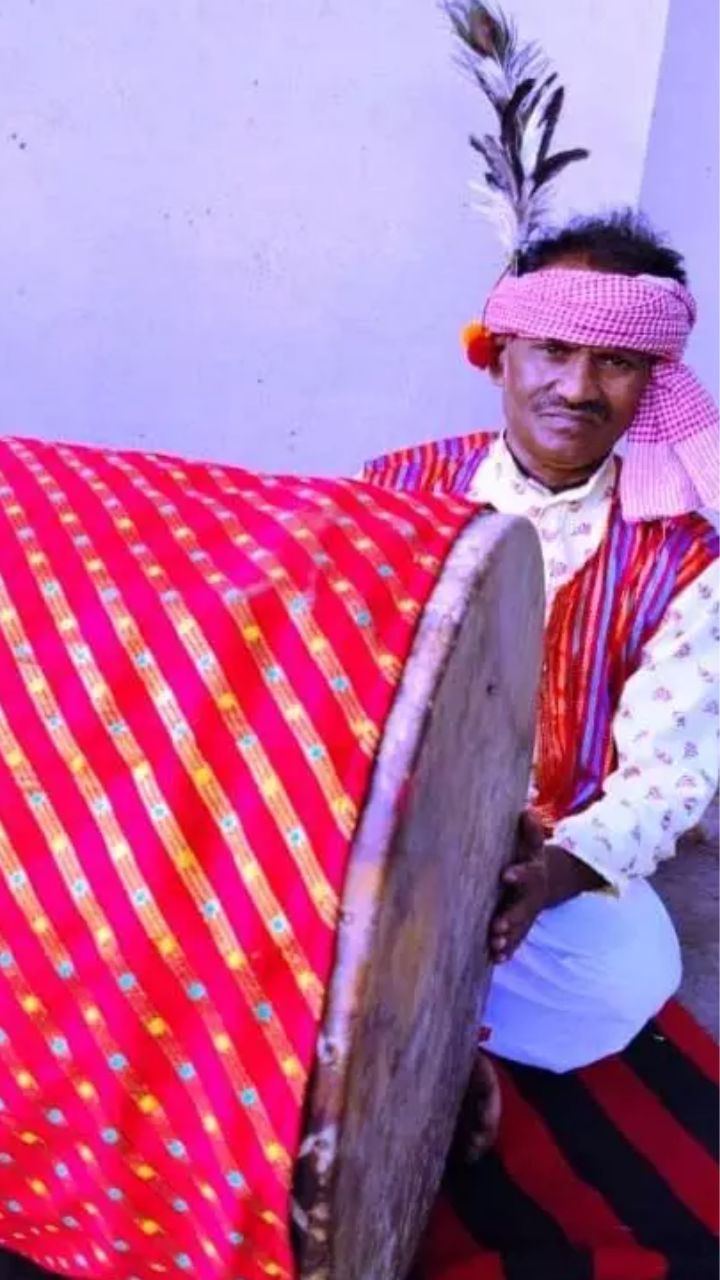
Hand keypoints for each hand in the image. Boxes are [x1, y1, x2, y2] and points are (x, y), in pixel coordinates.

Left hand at [489, 814, 603, 963]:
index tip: (505, 876)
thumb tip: (525, 811)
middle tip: (496, 927)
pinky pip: (516, 939)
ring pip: (519, 927)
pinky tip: (495, 960)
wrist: (551, 878)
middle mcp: (531, 895)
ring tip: (494, 947)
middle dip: (510, 918)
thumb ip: (530, 830)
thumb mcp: (532, 843)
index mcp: (532, 872)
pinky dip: (507, 950)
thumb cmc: (530, 856)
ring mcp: (528, 912)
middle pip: (522, 908)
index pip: (526, 872)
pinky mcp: (523, 924)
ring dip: (507, 938)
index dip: (518, 874)